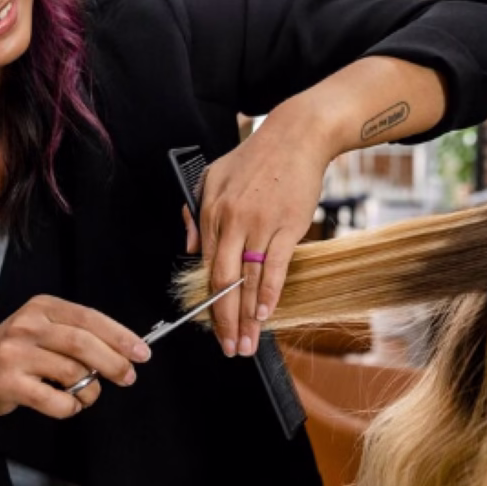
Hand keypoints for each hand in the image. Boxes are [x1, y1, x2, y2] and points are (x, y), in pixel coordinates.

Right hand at [0, 295, 150, 419]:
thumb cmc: (14, 354)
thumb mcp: (41, 330)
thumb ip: (75, 335)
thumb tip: (123, 351)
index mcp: (41, 306)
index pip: (89, 318)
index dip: (120, 336)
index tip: (142, 352)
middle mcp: (27, 325)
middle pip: (83, 344)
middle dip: (113, 363)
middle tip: (128, 377)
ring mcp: (15, 353)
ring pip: (72, 373)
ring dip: (89, 390)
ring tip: (86, 394)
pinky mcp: (9, 382)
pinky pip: (55, 399)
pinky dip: (70, 406)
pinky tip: (67, 404)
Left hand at [195, 106, 328, 357]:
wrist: (296, 137)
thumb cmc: (256, 157)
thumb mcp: (213, 176)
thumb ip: (197, 213)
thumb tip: (191, 249)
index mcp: (211, 211)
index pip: (206, 266)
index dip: (208, 301)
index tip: (210, 326)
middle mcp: (232, 221)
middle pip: (224, 281)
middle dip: (224, 320)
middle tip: (227, 348)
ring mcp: (260, 225)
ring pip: (250, 280)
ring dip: (248, 316)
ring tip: (248, 342)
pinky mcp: (287, 226)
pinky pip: (276, 267)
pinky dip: (270, 294)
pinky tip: (266, 315)